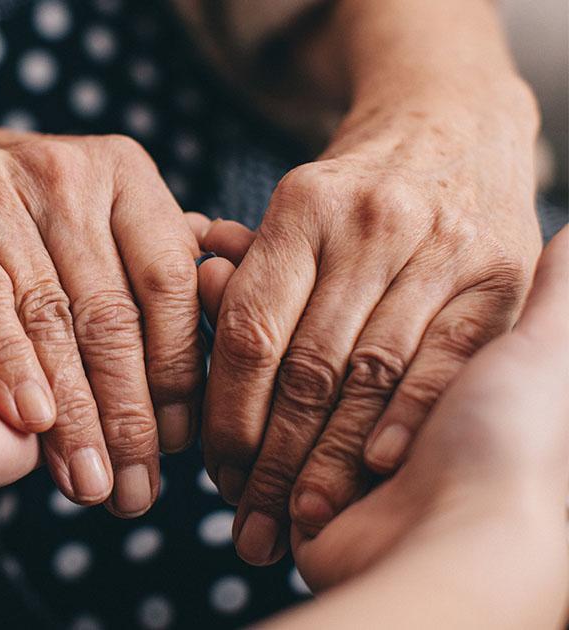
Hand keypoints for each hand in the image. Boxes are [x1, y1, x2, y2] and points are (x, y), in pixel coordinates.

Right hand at [0, 125, 201, 515]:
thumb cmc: (37, 220)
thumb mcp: (106, 225)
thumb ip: (159, 272)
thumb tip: (226, 345)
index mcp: (125, 173)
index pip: (168, 284)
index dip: (178, 373)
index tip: (178, 448)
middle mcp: (66, 172)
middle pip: (109, 311)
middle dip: (126, 415)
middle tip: (133, 490)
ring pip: (48, 318)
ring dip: (71, 413)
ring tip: (88, 482)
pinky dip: (8, 365)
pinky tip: (32, 423)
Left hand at [203, 90, 543, 563]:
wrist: (455, 128)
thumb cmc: (351, 194)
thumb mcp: (291, 213)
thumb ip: (244, 267)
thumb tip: (197, 292)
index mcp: (303, 207)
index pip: (251, 330)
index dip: (228, 414)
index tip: (216, 475)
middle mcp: (371, 224)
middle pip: (309, 365)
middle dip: (275, 458)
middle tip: (251, 519)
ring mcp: (440, 248)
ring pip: (373, 374)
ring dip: (334, 459)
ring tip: (302, 517)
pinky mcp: (496, 275)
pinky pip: (446, 363)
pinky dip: (407, 421)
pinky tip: (378, 470)